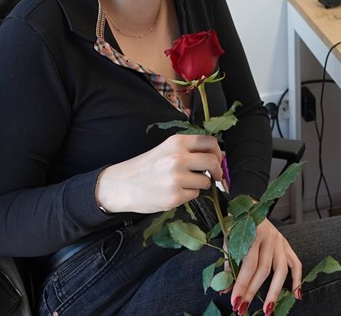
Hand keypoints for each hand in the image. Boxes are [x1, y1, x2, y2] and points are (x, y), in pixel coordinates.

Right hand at [95, 134, 223, 213]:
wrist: (122, 185)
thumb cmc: (146, 167)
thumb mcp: (166, 149)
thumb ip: (189, 150)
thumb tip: (217, 156)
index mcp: (176, 142)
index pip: (209, 142)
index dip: (218, 152)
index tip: (218, 159)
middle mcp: (178, 158)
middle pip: (213, 161)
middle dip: (217, 170)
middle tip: (215, 176)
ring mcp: (177, 178)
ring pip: (205, 181)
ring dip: (199, 184)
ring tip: (182, 183)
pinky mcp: (175, 196)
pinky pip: (194, 195)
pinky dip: (188, 194)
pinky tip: (174, 192)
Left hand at [229, 218, 300, 315]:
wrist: (250, 206)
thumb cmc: (238, 224)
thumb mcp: (229, 239)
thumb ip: (228, 263)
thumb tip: (226, 289)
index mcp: (253, 233)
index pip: (248, 265)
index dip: (241, 285)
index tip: (234, 301)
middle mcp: (270, 238)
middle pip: (264, 270)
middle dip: (253, 292)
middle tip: (243, 309)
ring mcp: (281, 242)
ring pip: (281, 270)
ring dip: (274, 292)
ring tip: (268, 310)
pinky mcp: (287, 245)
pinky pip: (296, 264)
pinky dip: (297, 280)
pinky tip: (296, 296)